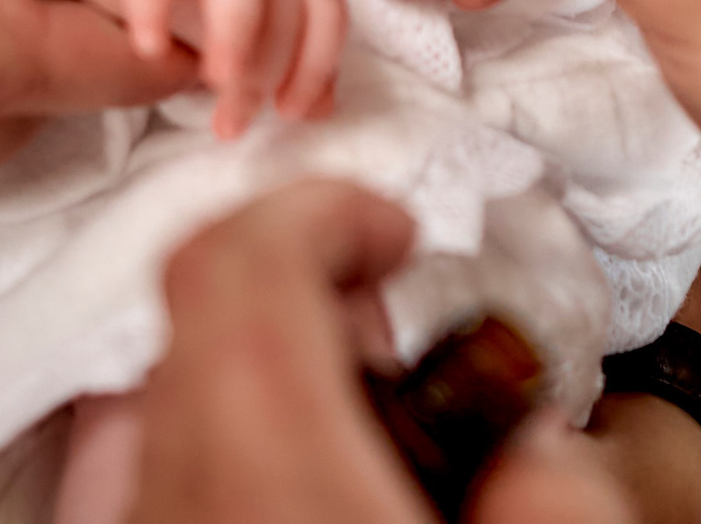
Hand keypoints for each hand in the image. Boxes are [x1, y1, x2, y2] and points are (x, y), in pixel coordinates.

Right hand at [73, 0, 347, 138]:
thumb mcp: (245, 28)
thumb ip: (284, 63)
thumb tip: (317, 111)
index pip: (326, 9)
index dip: (316, 64)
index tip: (289, 113)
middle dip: (265, 68)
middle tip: (233, 123)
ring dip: (233, 31)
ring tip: (215, 82)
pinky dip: (154, 4)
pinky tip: (151, 50)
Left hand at [129, 180, 631, 523]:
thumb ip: (556, 484)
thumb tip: (538, 449)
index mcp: (271, 452)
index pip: (243, 253)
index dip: (324, 208)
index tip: (395, 235)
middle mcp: (178, 478)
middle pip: (192, 296)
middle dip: (293, 267)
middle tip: (383, 316)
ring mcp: (144, 515)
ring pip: (161, 377)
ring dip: (258, 352)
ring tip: (360, 409)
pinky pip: (147, 452)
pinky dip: (220, 422)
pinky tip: (306, 471)